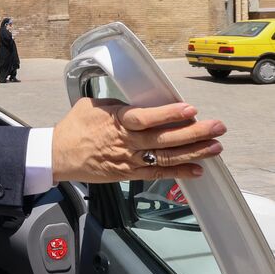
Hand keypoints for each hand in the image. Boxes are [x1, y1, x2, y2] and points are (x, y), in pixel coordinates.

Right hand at [51, 98, 225, 182]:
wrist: (58, 155)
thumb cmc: (74, 127)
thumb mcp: (92, 105)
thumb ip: (117, 103)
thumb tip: (137, 100)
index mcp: (116, 121)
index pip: (146, 118)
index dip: (169, 114)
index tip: (190, 109)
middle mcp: (124, 141)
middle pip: (163, 138)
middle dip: (193, 133)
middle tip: (216, 127)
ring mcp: (128, 159)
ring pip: (165, 156)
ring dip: (193, 152)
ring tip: (215, 147)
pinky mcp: (128, 173)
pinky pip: (157, 173)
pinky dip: (178, 172)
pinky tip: (197, 169)